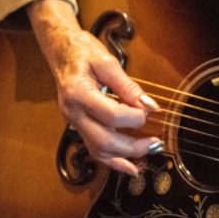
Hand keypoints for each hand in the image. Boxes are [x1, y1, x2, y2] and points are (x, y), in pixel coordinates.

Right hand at [27, 0, 161, 174]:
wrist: (62, 50)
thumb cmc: (83, 52)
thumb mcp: (107, 62)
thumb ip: (128, 86)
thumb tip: (150, 105)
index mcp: (78, 93)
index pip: (110, 115)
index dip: (134, 117)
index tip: (150, 110)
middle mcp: (72, 112)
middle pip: (104, 140)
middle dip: (133, 146)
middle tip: (156, 142)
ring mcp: (73, 122)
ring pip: (98, 150)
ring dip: (125, 157)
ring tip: (149, 152)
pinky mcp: (79, 126)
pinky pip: (94, 149)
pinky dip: (113, 160)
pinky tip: (131, 167)